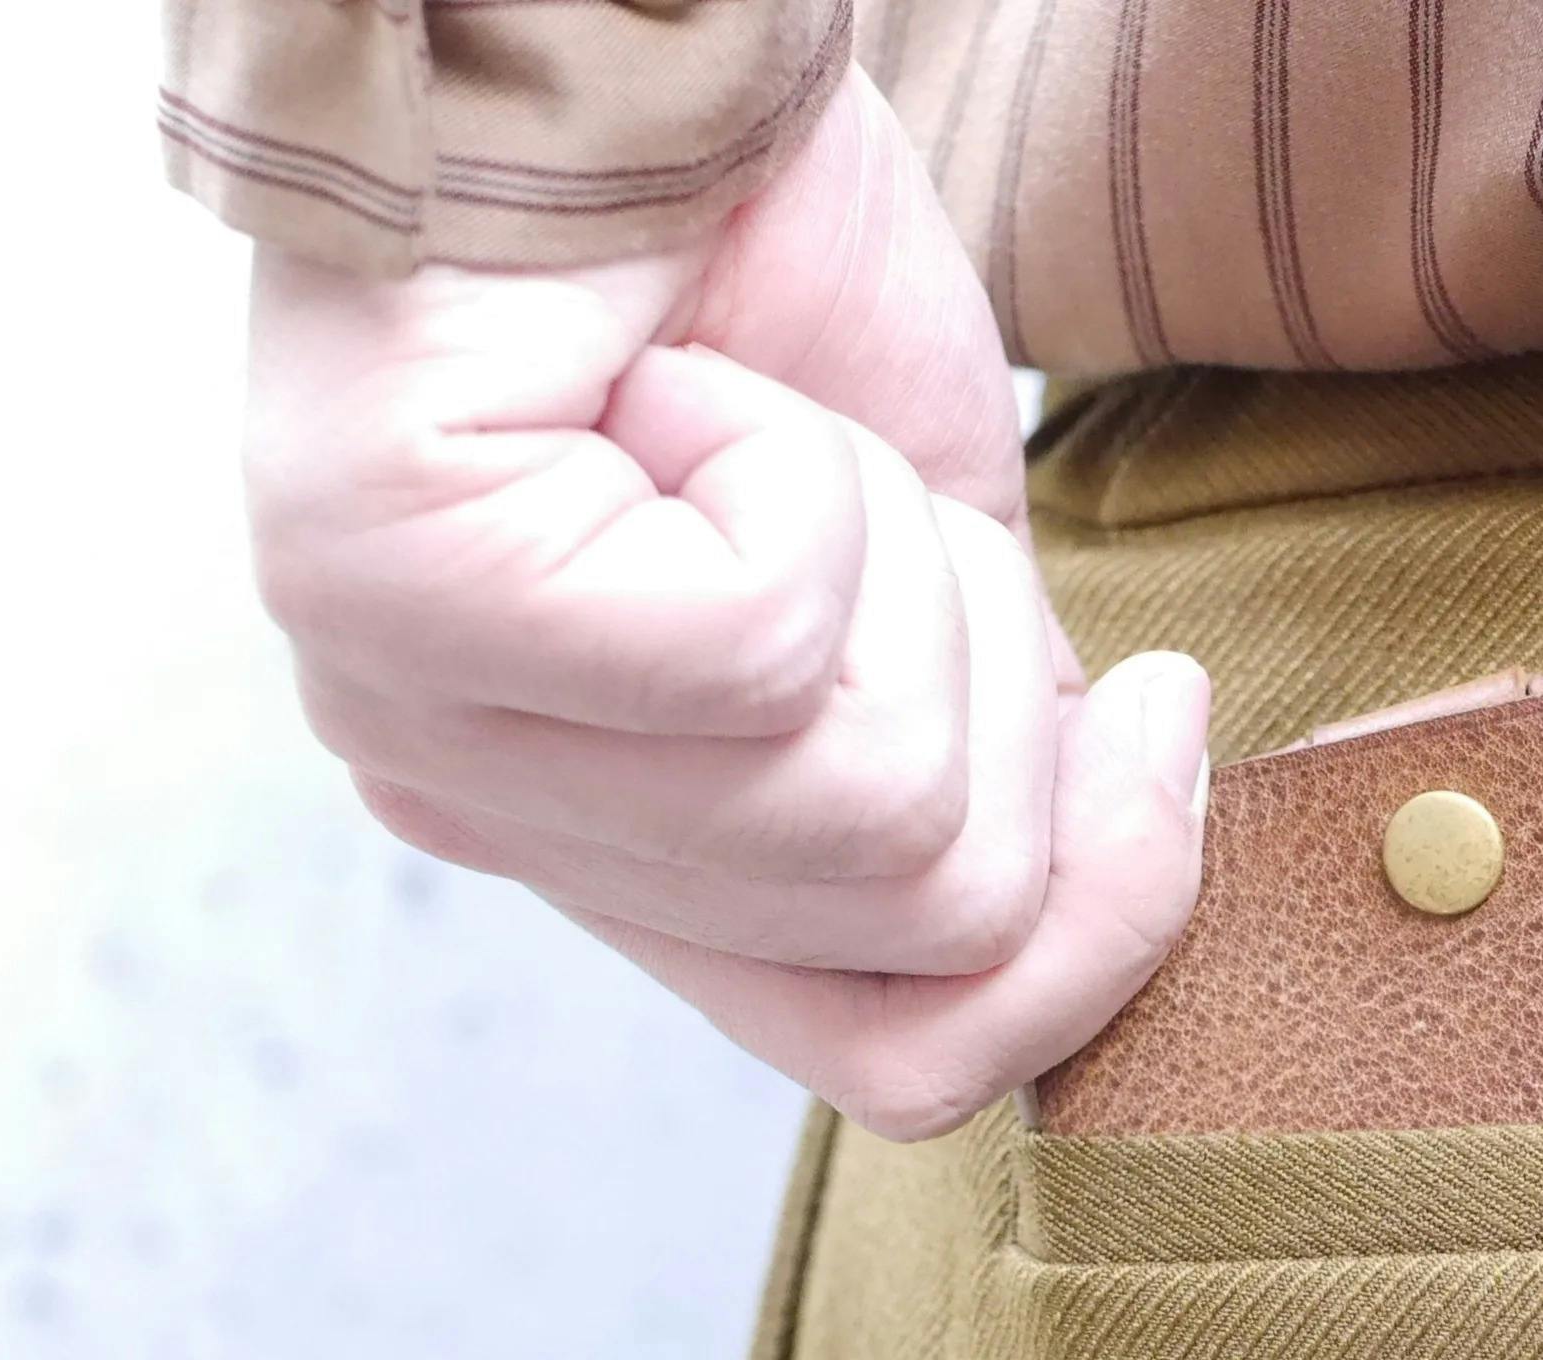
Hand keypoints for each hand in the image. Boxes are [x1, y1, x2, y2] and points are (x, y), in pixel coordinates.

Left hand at [241, 69, 1210, 1139]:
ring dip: (892, 549)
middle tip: (862, 489)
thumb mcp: (939, 575)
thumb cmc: (765, 267)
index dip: (1097, 931)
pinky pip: (751, 636)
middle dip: (994, 671)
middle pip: (924, 915)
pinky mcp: (393, 585)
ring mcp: (410, 716)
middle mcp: (483, 816)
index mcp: (612, 847)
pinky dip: (800, 466)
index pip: (902, 1072)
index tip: (1150, 710)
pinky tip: (678, 381)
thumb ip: (987, 769)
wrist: (631, 35)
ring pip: (857, 793)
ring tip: (751, 422)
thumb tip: (1126, 868)